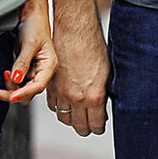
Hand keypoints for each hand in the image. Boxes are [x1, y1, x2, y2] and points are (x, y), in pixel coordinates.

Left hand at [0, 0, 55, 104]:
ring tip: (3, 74)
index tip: (11, 97)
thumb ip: (22, 63)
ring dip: (10, 87)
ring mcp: (34, 70)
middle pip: (29, 91)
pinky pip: (18, 81)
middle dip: (13, 93)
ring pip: (22, 88)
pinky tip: (4, 73)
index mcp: (49, 66)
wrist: (30, 13)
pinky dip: (10, 80)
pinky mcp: (26, 67)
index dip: (24, 93)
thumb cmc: (35, 24)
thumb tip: (16, 79)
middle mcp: (43, 71)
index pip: (38, 86)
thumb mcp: (29, 43)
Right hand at [47, 16, 109, 135]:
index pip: (96, 125)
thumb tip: (102, 105)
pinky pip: (52, 105)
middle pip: (79, 126)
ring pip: (64, 118)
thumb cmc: (94, 47)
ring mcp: (62, 93)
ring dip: (71, 119)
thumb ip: (103, 93)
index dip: (99, 128)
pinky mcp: (51, 86)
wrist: (75, 30)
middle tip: (89, 125)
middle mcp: (77, 98)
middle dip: (86, 128)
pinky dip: (59, 107)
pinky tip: (65, 103)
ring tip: (77, 116)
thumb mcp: (106, 73)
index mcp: (95, 96)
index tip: (99, 126)